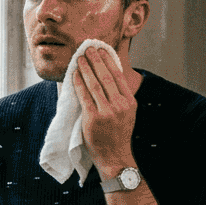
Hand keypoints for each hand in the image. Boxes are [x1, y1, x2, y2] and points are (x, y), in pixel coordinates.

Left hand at [72, 46, 137, 176]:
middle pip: (106, 76)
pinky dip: (78, 83)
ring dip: (86, 68)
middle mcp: (120, 105)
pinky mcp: (93, 118)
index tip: (102, 49)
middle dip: (96, 60)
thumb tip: (108, 74)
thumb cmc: (118, 134)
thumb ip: (120, 96)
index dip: (109, 60)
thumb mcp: (127, 113)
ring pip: (94, 84)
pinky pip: (84, 95)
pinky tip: (75, 73)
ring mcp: (107, 112)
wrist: (115, 157)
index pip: (118, 76)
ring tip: (80, 57)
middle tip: (88, 47)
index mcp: (130, 102)